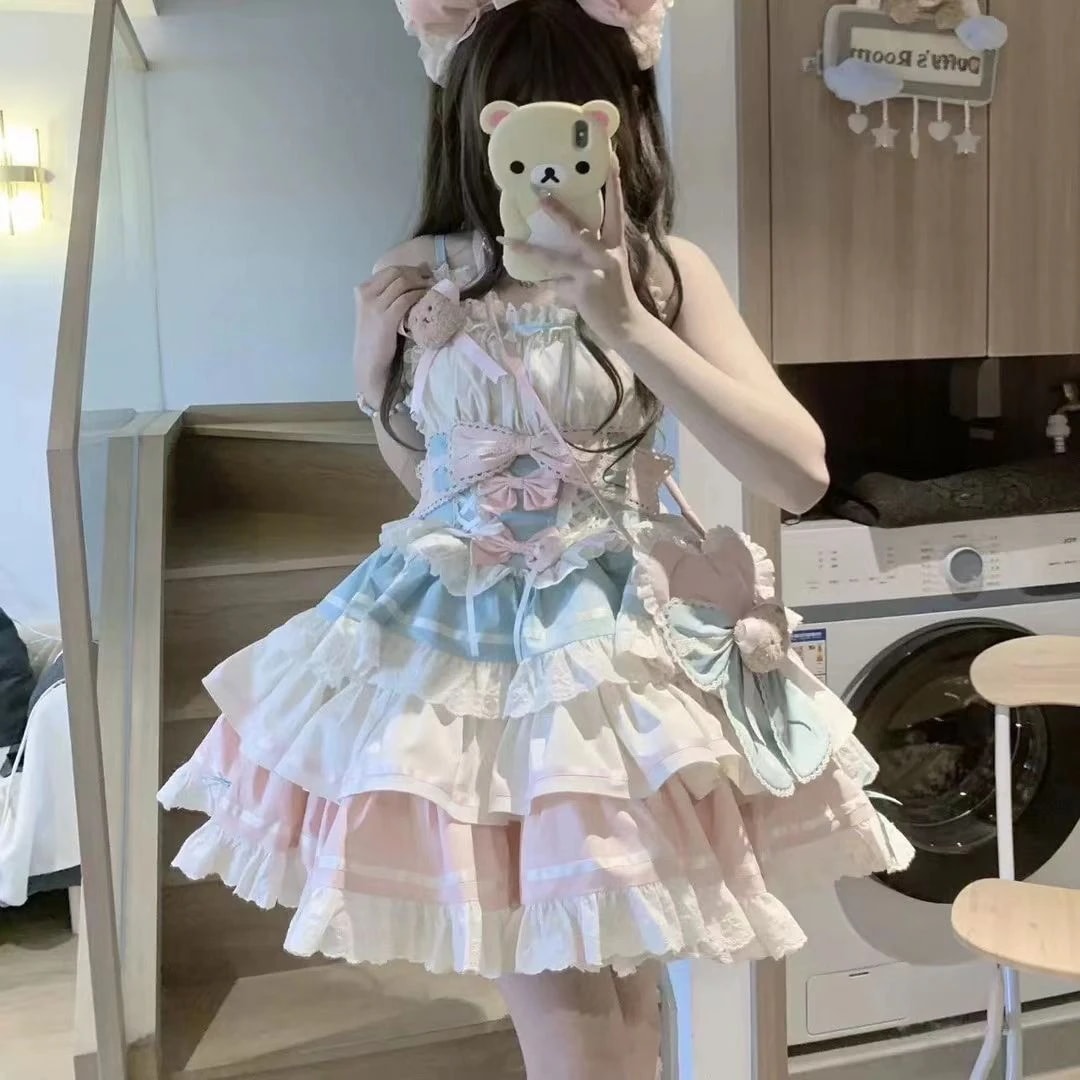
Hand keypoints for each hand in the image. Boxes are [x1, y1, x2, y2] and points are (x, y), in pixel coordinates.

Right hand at [354, 264, 432, 393]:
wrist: (369, 360)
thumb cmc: (376, 336)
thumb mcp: (377, 310)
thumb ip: (389, 294)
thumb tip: (415, 276)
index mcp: (363, 289)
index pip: (389, 270)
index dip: (410, 268)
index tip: (425, 272)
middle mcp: (366, 294)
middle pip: (397, 273)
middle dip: (417, 273)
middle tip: (432, 278)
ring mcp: (374, 305)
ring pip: (402, 283)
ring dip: (420, 282)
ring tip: (432, 287)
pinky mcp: (385, 318)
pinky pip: (406, 299)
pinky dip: (419, 295)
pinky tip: (426, 298)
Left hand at [504, 156, 648, 347]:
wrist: (627, 326)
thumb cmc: (616, 296)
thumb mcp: (610, 268)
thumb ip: (592, 254)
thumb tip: (562, 248)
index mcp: (615, 245)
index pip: (615, 209)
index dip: (614, 184)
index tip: (610, 158)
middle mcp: (605, 254)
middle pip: (577, 228)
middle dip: (556, 210)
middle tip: (539, 191)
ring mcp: (593, 272)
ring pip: (554, 258)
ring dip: (529, 251)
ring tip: (509, 241)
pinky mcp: (582, 290)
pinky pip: (556, 286)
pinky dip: (552, 291)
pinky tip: (560, 298)